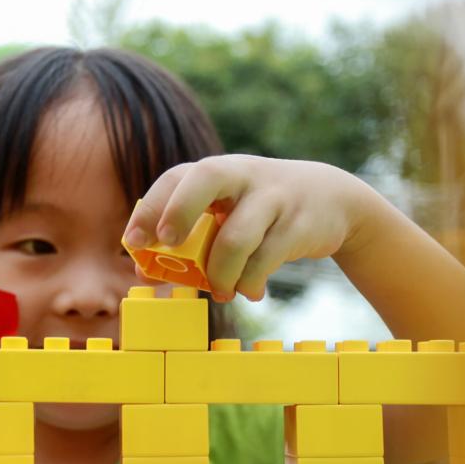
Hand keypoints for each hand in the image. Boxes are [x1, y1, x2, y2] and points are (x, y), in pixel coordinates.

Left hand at [123, 155, 369, 301]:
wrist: (331, 200)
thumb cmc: (260, 212)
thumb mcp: (226, 213)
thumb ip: (189, 238)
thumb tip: (144, 272)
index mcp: (216, 172)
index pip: (175, 178)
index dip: (151, 209)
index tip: (133, 243)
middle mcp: (242, 175)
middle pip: (206, 177)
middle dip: (179, 211)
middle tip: (166, 244)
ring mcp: (273, 196)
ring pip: (236, 236)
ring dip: (220, 273)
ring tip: (220, 291)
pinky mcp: (298, 224)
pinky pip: (265, 260)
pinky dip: (250, 282)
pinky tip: (250, 291)